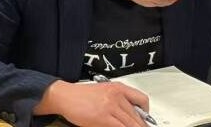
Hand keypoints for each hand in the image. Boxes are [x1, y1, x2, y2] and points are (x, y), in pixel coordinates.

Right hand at [35, 80, 150, 126]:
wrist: (64, 96)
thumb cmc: (80, 96)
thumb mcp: (103, 92)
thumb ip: (118, 101)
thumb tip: (130, 115)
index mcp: (118, 87)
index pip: (142, 100)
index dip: (146, 114)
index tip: (144, 120)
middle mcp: (116, 95)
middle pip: (138, 116)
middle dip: (140, 126)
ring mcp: (110, 107)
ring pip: (131, 125)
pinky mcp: (103, 118)